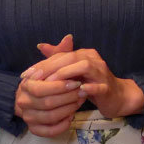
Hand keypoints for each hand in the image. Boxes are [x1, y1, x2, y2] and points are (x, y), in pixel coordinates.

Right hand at [14, 34, 80, 136]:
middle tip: (82, 92)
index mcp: (26, 85)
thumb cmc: (47, 80)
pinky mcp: (35, 129)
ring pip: (50, 117)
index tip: (76, 82)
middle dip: (67, 97)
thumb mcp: (53, 65)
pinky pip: (48, 131)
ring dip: (68, 109)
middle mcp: (23, 102)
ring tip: (80, 102)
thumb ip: (60, 52)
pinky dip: (62, 125)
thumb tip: (69, 38)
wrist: (34, 99)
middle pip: (47, 103)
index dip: (60, 85)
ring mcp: (28, 117)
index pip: (42, 87)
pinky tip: (71, 117)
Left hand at [25, 48, 143, 118]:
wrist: (117, 96)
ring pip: (85, 66)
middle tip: (34, 79)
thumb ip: (58, 60)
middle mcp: (93, 59)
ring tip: (51, 84)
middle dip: (51, 67)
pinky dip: (87, 87)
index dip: (42, 64)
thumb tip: (41, 46)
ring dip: (66, 74)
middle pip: (71, 57)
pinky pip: (98, 85)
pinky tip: (76, 91)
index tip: (26, 75)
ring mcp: (102, 72)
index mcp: (84, 54)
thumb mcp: (74, 72)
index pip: (61, 55)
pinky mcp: (108, 87)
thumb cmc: (92, 83)